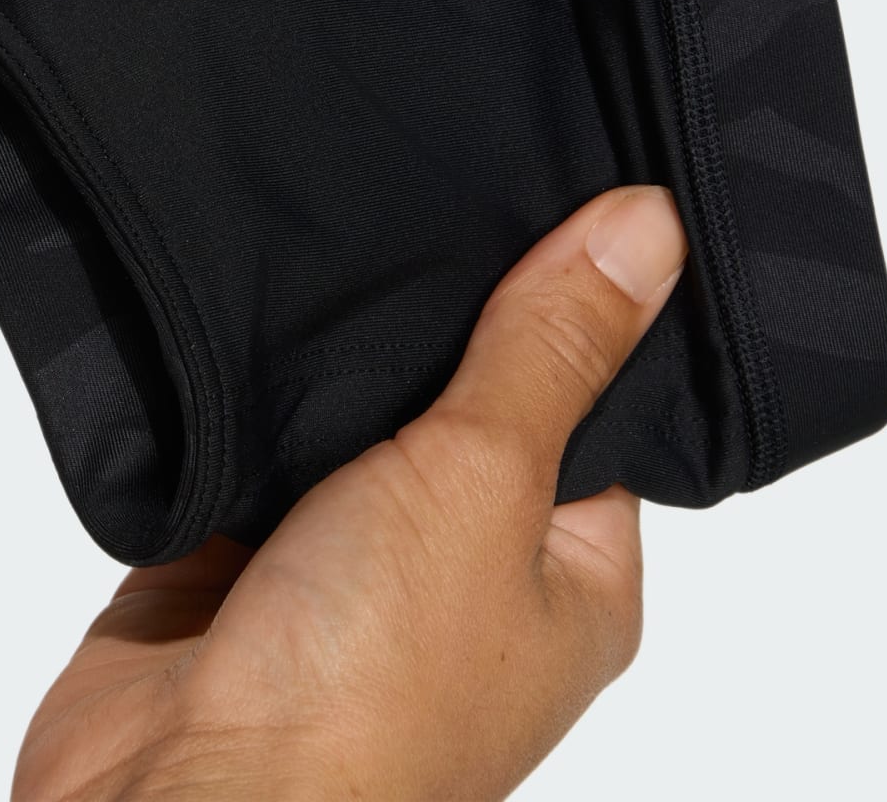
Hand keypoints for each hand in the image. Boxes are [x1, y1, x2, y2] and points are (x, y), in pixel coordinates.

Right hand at [15, 187, 688, 801]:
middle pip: (460, 398)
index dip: (568, 301)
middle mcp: (462, 574)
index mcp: (569, 577)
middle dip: (427, 318)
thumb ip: (549, 350)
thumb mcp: (484, 481)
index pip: (591, 404)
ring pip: (346, 415)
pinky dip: (239, 394)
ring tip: (322, 235)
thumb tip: (649, 228)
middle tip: (417, 185)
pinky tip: (237, 315)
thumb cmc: (365, 701)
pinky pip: (249, 441)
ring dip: (323, 358)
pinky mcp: (238, 557)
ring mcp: (345, 567)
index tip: (547, 190)